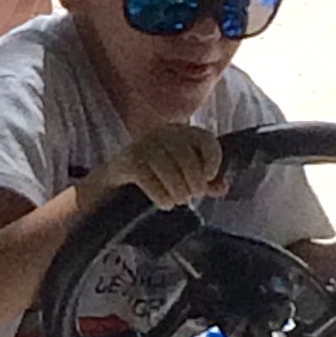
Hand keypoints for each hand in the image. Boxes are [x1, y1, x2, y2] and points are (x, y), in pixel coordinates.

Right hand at [92, 120, 224, 209]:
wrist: (113, 188)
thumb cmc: (156, 180)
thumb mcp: (183, 178)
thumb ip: (205, 181)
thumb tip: (222, 187)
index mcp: (180, 133)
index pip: (204, 138)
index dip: (212, 159)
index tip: (209, 178)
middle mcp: (161, 133)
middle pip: (185, 154)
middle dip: (194, 180)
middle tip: (193, 196)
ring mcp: (141, 145)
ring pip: (167, 165)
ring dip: (178, 189)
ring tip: (179, 201)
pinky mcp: (126, 161)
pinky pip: (148, 176)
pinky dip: (160, 194)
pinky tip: (165, 204)